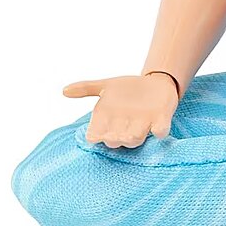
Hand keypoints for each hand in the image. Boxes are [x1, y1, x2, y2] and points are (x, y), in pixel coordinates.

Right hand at [63, 72, 179, 147]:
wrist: (155, 83)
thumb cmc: (126, 90)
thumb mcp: (107, 86)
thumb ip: (86, 88)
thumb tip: (64, 90)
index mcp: (109, 123)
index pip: (96, 137)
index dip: (96, 136)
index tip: (95, 134)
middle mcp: (124, 129)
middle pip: (115, 141)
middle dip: (115, 138)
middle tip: (116, 133)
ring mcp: (144, 125)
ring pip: (136, 139)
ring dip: (134, 137)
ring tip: (133, 134)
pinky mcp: (161, 119)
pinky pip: (161, 130)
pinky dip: (160, 130)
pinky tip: (159, 128)